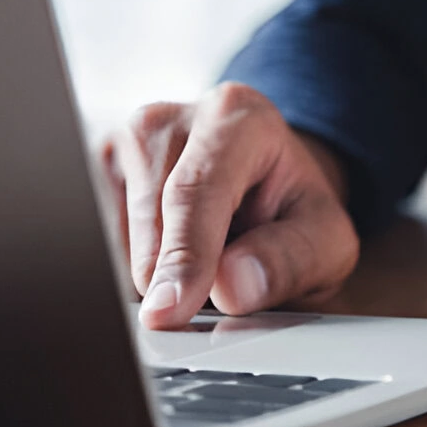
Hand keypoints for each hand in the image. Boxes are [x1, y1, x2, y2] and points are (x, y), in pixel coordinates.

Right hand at [100, 83, 359, 329]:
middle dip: (173, 279)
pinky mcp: (99, 175)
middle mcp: (171, 119)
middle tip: (212, 301)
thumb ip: (292, 258)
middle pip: (150, 221)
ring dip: (157, 278)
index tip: (171, 310)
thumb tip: (232, 287)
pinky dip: (137, 272)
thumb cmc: (295, 211)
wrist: (269, 187)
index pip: (196, 191)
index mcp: (236, 116)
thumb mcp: (327, 238)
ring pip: (118, 241)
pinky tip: (173, 260)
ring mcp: (126, 144)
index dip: (183, 255)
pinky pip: (102, 248)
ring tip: (204, 264)